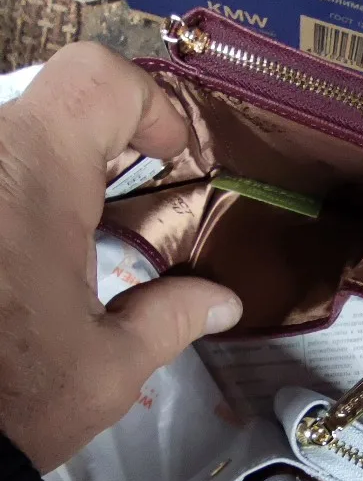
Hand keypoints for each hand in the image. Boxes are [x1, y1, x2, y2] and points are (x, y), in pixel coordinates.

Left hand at [0, 42, 241, 473]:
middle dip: (107, 143)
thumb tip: (223, 302)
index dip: (147, 104)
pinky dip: (22, 193)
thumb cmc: (11, 399)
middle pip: (55, 102)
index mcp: (33, 179)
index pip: (96, 80)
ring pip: (14, 134)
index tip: (167, 154)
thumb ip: (173, 318)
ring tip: (85, 233)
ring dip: (59, 170)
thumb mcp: (109, 367)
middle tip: (136, 199)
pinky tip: (33, 252)